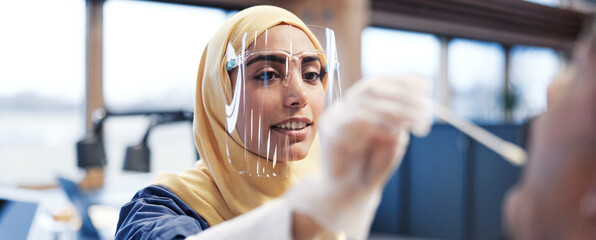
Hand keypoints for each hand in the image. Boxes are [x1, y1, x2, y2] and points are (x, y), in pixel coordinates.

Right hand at [319, 75, 431, 189]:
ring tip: (420, 122)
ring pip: (366, 104)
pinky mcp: (330, 133)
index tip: (426, 86)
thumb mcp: (392, 137)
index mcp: (357, 104)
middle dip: (404, 96)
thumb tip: (417, 95)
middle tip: (427, 108)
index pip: (378, 83)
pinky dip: (377, 124)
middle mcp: (344, 107)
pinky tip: (393, 132)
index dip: (402, 81)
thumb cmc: (371, 165)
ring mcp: (335, 118)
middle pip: (371, 88)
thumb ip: (399, 118)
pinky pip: (353, 121)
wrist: (350, 192)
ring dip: (397, 111)